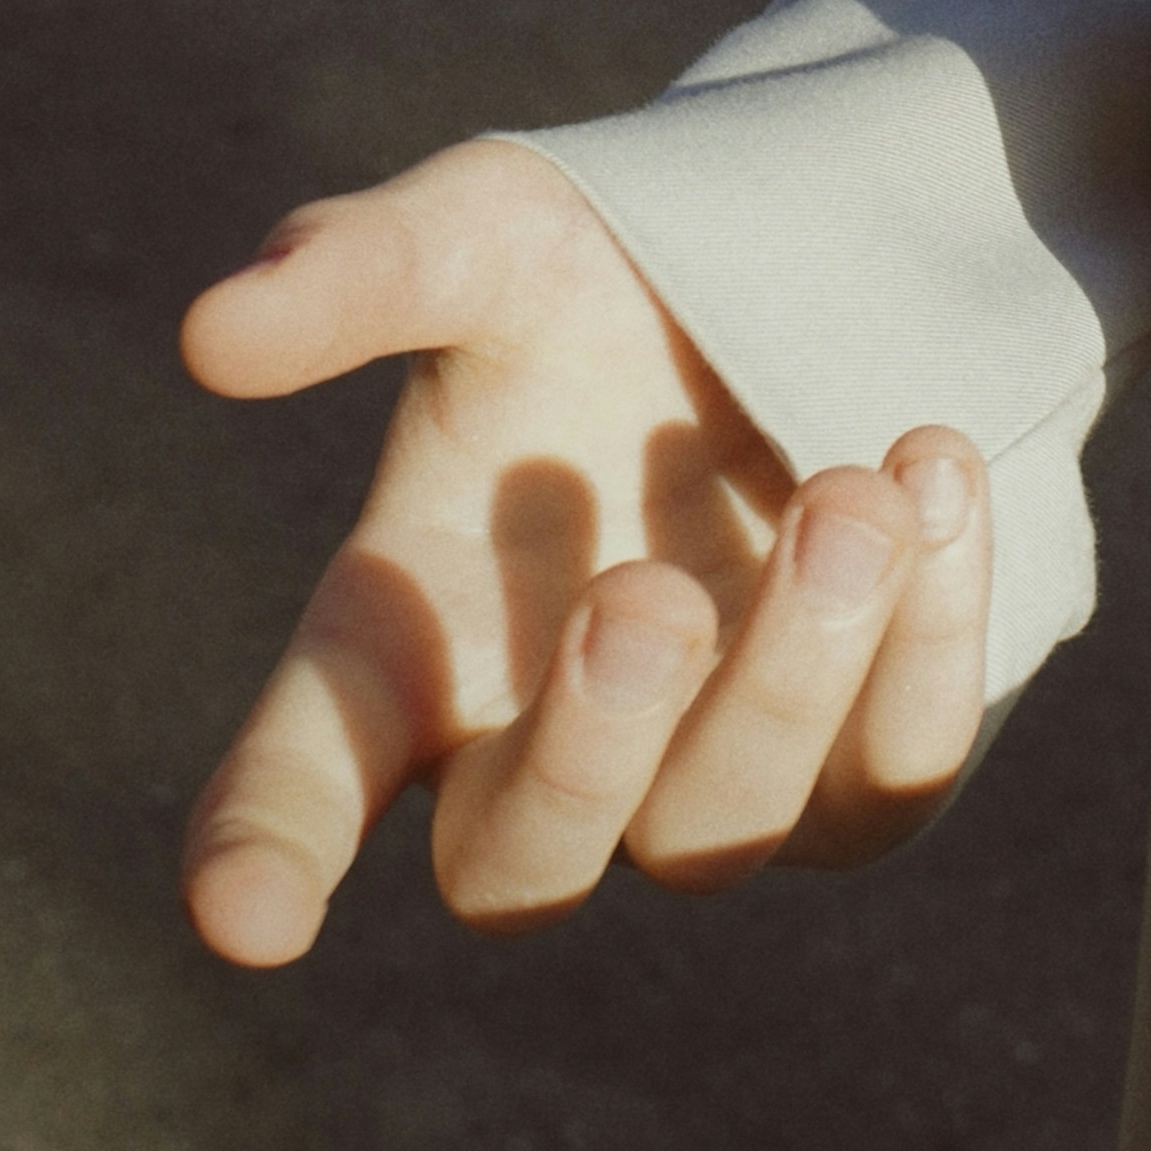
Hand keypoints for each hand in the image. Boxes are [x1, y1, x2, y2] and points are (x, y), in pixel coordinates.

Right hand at [178, 136, 990, 963]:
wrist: (808, 273)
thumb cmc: (595, 279)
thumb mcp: (488, 235)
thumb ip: (363, 270)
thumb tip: (215, 329)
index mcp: (400, 638)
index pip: (298, 782)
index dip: (264, 856)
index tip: (249, 916)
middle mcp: (534, 743)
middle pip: (519, 862)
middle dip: (587, 746)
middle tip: (645, 592)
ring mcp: (703, 778)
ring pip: (724, 831)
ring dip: (794, 673)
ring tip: (853, 490)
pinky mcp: (861, 774)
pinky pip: (897, 781)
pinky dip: (928, 649)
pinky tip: (936, 476)